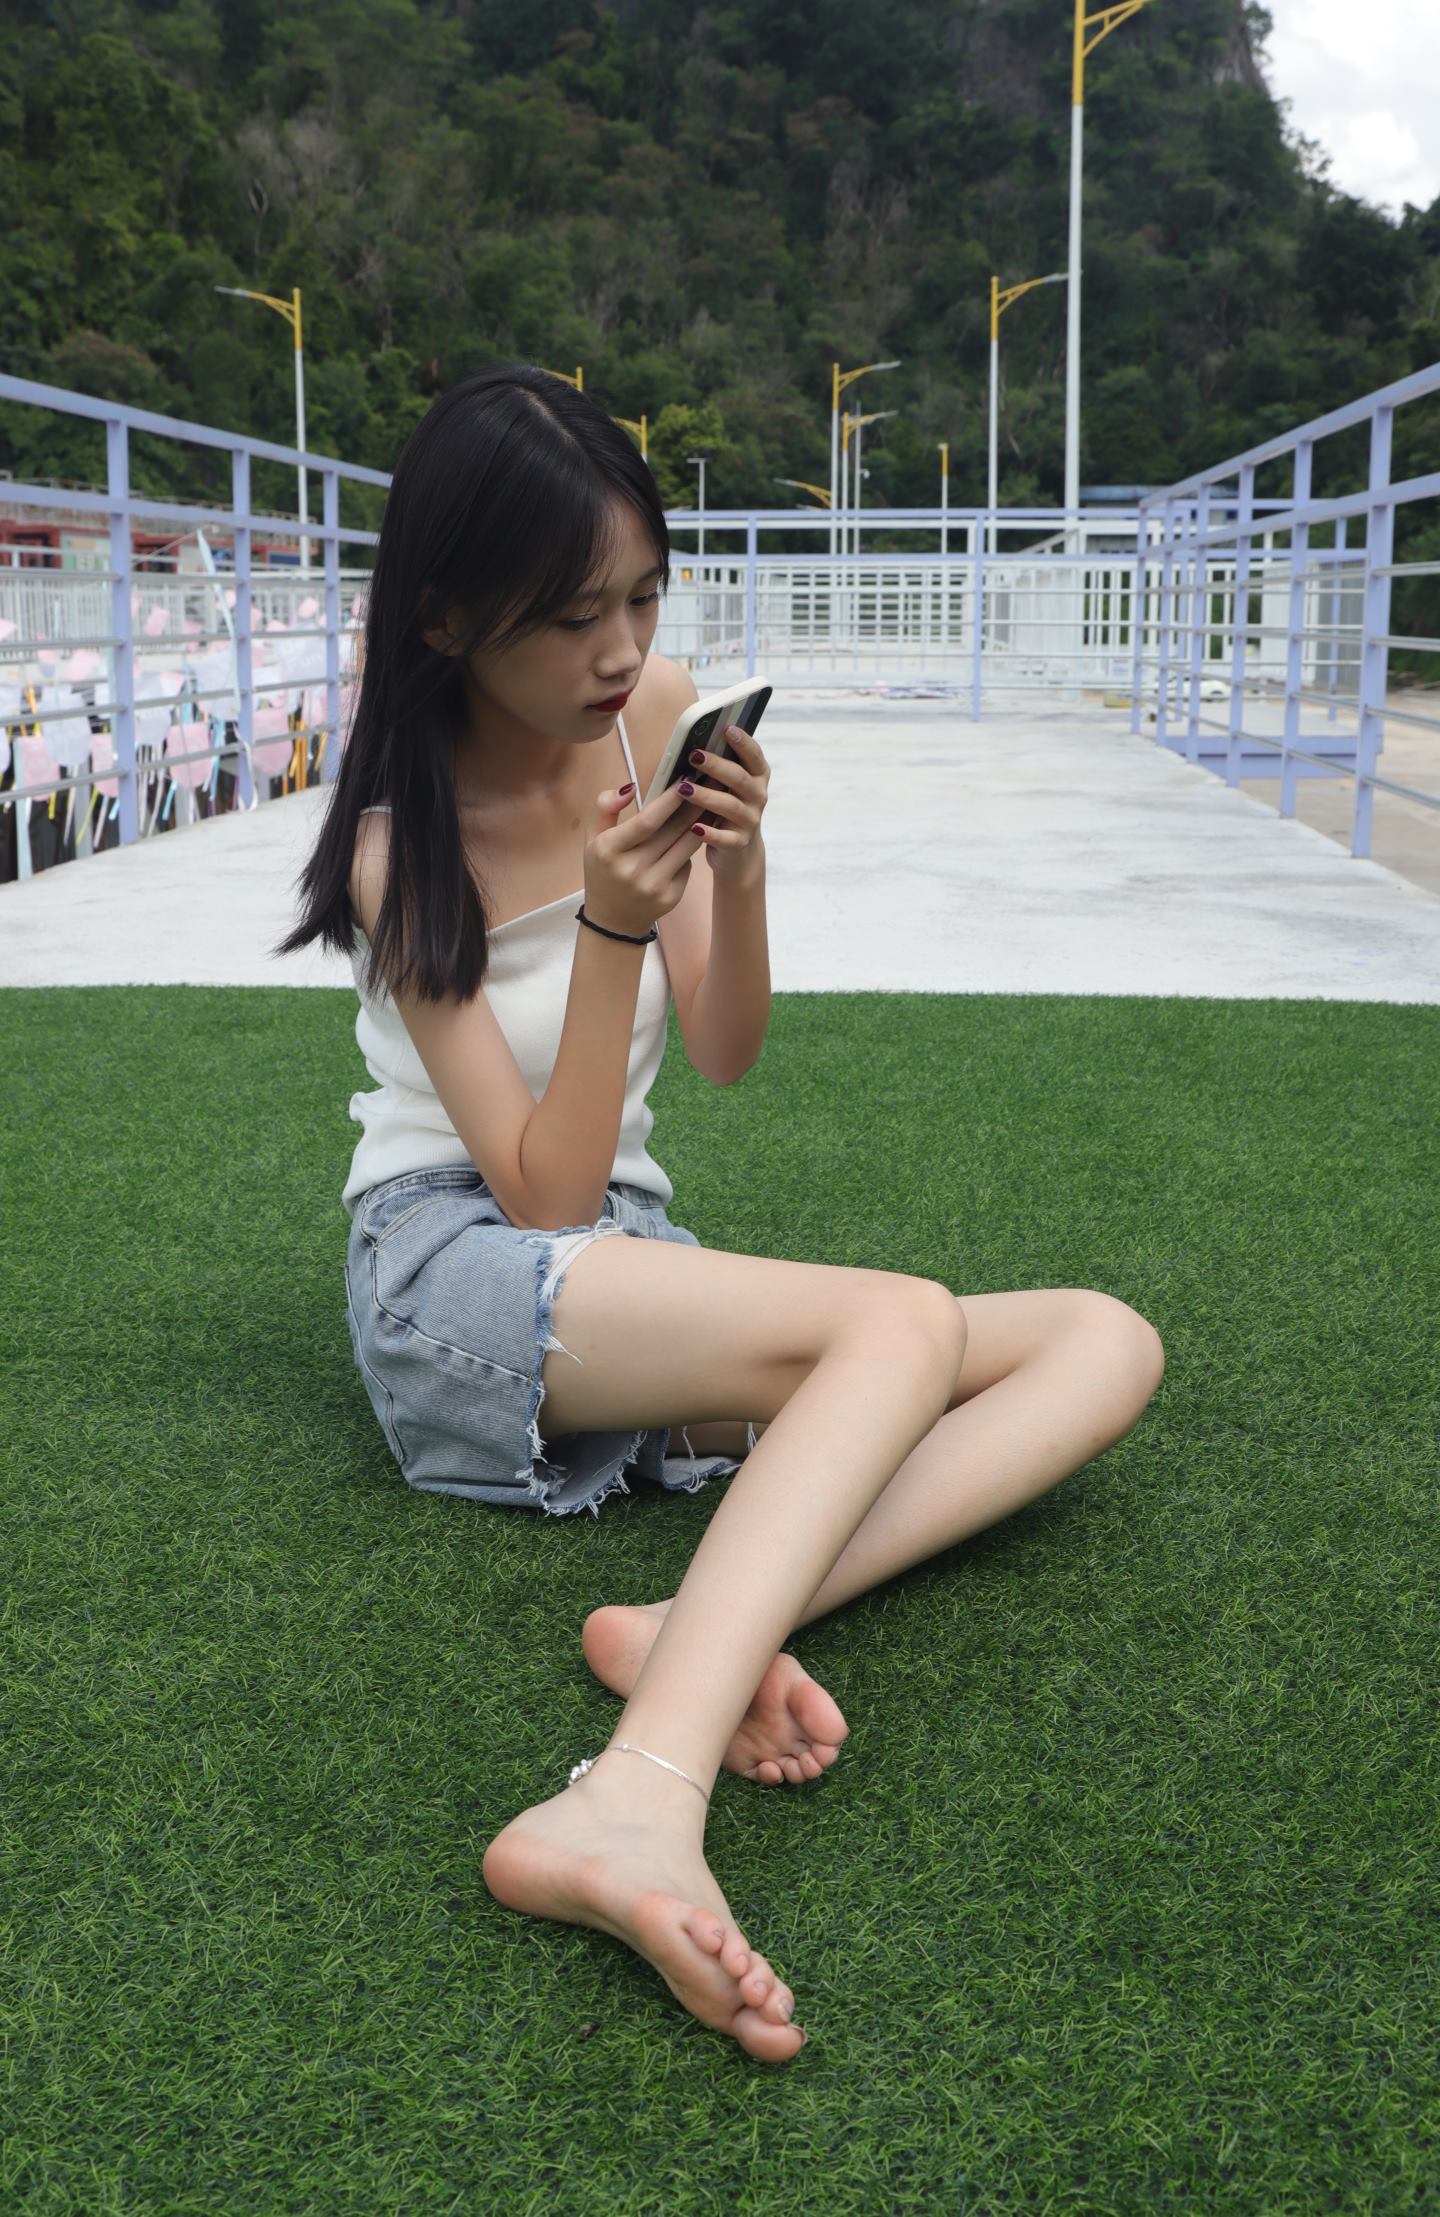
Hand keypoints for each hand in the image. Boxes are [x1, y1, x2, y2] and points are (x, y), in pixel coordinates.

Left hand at [683, 722, 769, 880]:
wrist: (737, 852)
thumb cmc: (725, 807)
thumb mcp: (727, 786)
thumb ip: (719, 766)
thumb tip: (693, 740)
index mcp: (757, 777)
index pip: (754, 756)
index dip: (743, 742)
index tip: (727, 728)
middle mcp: (758, 796)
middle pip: (739, 778)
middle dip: (717, 765)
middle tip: (694, 755)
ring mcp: (750, 821)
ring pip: (730, 806)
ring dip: (707, 796)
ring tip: (684, 789)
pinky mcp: (739, 843)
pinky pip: (725, 838)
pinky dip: (711, 834)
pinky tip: (695, 828)